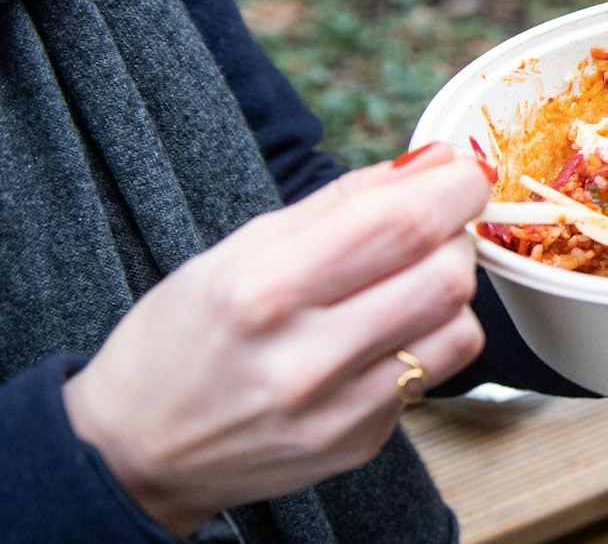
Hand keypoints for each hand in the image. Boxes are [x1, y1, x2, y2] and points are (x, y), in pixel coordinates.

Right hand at [62, 143, 490, 534]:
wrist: (138, 448)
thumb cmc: (184, 335)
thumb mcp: (241, 248)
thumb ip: (345, 200)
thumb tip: (437, 161)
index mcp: (262, 290)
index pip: (402, 225)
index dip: (457, 188)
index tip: (467, 171)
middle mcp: (303, 358)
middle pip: (445, 276)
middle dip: (456, 234)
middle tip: (432, 225)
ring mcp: (335, 411)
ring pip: (459, 327)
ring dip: (450, 288)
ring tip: (408, 277)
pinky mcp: (359, 443)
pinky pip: (435, 374)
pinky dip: (428, 338)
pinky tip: (384, 331)